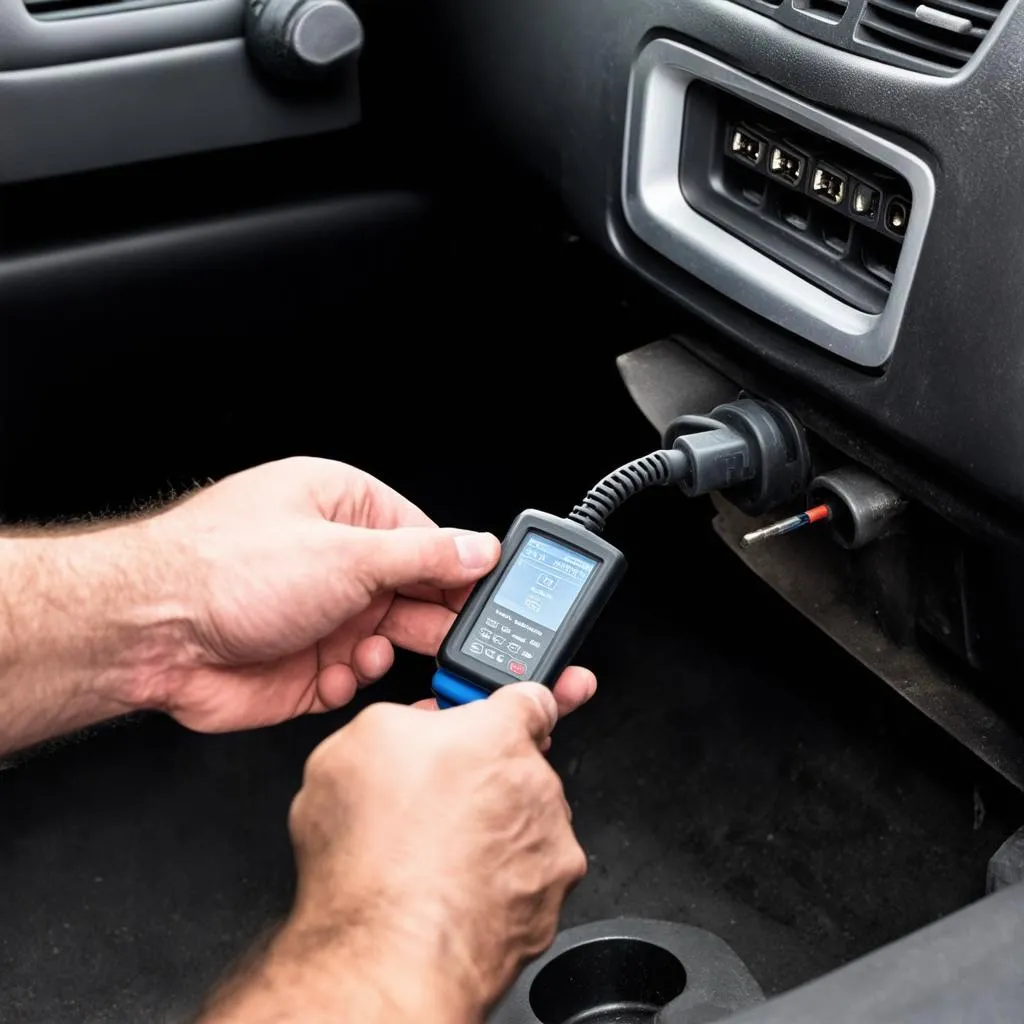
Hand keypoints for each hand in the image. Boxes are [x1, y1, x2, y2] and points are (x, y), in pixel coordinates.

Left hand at [137, 457, 596, 730]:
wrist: (149, 635)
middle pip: (413, 592)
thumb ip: (423, 556)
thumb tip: (479, 548)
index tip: (490, 599)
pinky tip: (330, 672)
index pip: (427, 539)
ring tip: (368, 651)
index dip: (461, 571)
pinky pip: (353, 677)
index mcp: (345, 510)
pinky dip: (349, 680)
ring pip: (388, 639)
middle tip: (462, 643)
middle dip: (431, 620)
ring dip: (383, 651)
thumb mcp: (346, 554)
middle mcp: (335, 560)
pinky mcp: (304, 663)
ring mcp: (319, 613)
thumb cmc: (225, 569)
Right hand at [199, 684, 586, 1022]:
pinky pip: (528, 876)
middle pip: (520, 765)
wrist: (390, 951)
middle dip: (485, 776)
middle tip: (437, 797)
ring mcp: (549, 845)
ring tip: (435, 853)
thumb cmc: (373, 852)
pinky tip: (453, 887)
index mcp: (498, 733)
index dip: (504, 706)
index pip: (529, 695)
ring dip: (495, 829)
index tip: (492, 716)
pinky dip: (501, 880)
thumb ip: (403, 717)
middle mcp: (536, 785)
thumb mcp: (356, 742)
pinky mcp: (548, 900)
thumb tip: (414, 723)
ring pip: (526, 822)